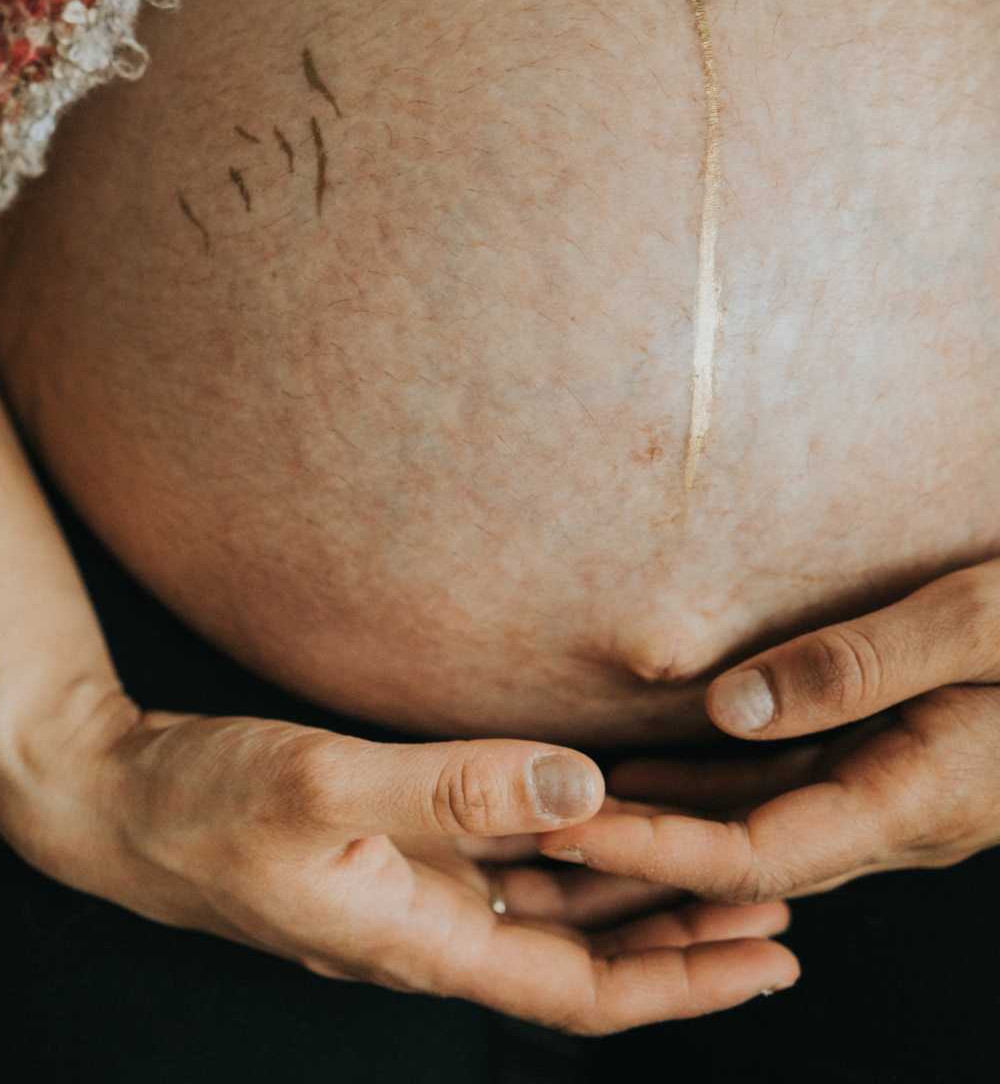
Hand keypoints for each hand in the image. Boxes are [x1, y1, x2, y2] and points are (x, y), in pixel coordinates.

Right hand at [0, 698, 798, 1035]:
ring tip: (718, 857)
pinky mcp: (385, 850)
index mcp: (416, 939)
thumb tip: (580, 786)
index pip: (580, 995)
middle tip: (781, 895)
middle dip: (683, 935)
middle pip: (583, 957)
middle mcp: (423, 928)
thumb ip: (448, 786)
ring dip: (633, 892)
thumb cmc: (201, 802)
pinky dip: (563, 846)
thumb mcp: (320, 787)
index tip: (770, 954)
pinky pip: (499, 861)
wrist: (113, 800)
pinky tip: (598, 812)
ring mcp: (403, 891)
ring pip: (548, 910)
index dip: (684, 983)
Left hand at [538, 560, 999, 900]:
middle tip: (528, 847)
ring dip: (660, 831)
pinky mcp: (891, 763)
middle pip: (738, 864)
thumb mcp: (981, 620)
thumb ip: (858, 663)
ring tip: (561, 819)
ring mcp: (894, 795)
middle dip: (634, 859)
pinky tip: (642, 769)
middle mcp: (897, 815)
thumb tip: (728, 707)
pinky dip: (705, 789)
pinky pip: (779, 793)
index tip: (557, 830)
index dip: (650, 848)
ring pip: (753, 832)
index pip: (752, 855)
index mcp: (917, 798)